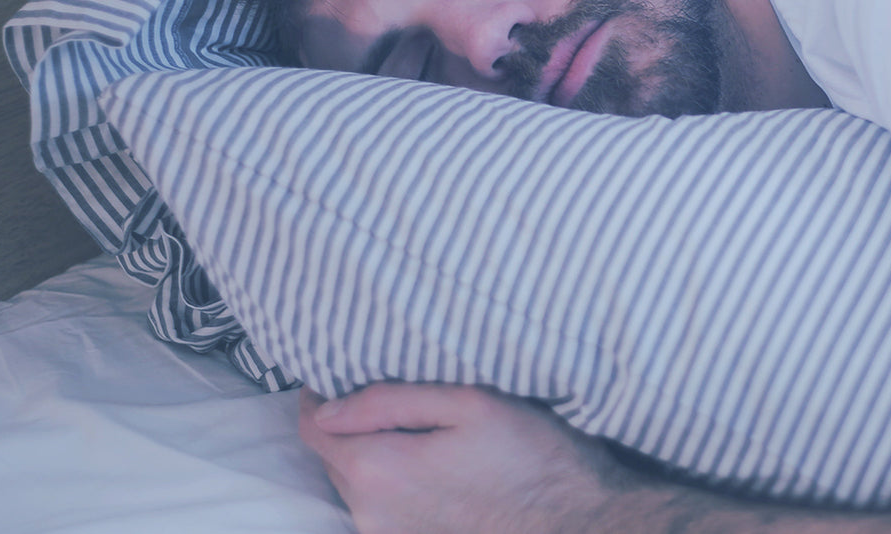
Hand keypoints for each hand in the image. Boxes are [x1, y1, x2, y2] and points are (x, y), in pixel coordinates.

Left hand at [298, 383, 639, 533]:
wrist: (576, 520)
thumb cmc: (531, 455)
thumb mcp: (469, 402)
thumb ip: (389, 400)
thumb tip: (328, 404)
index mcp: (377, 468)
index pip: (314, 426)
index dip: (319, 394)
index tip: (340, 371)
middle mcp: (370, 511)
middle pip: (333, 456)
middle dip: (349, 423)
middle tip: (389, 395)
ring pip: (356, 483)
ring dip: (373, 454)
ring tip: (416, 431)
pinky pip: (381, 506)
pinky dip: (392, 482)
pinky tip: (432, 466)